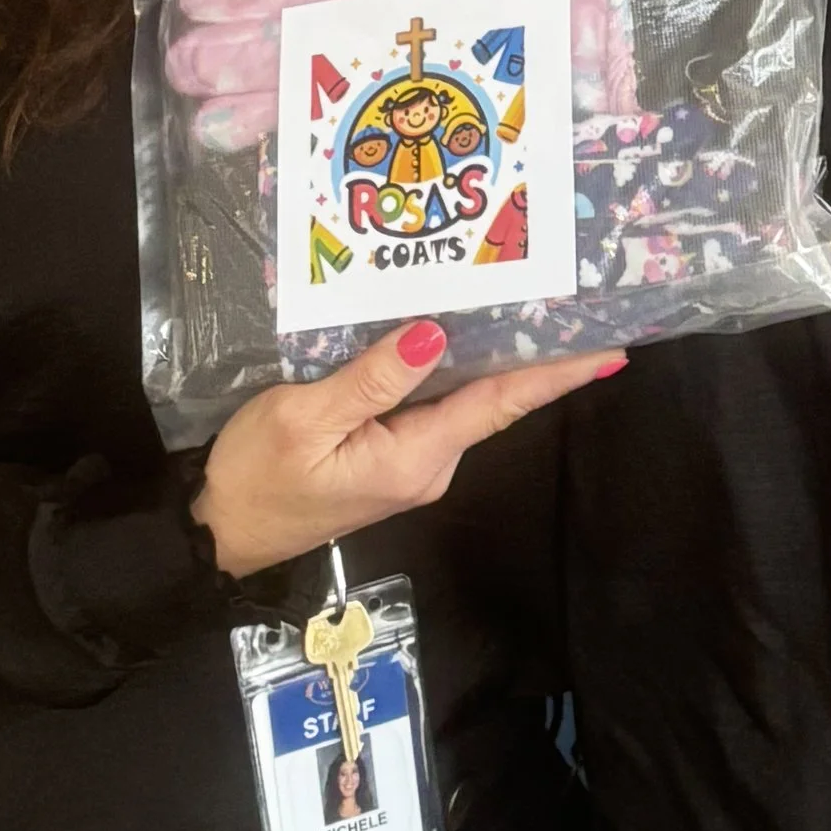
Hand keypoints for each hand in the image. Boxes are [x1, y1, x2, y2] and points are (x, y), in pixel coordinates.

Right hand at [192, 321, 621, 577]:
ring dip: (492, 354)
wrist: (220, 535)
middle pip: (493, 398)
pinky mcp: (390, 458)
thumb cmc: (255, 477)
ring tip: (525, 297)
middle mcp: (430, 463)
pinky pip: (433, 405)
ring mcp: (412, 463)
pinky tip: (454, 331)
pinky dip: (451, 368)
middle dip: (534, 352)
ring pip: (463, 399)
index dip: (556, 374)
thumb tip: (436, 335)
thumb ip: (371, 378)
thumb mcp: (304, 419)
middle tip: (570, 295)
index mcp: (417, 456)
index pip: (501, 403)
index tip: (610, 349)